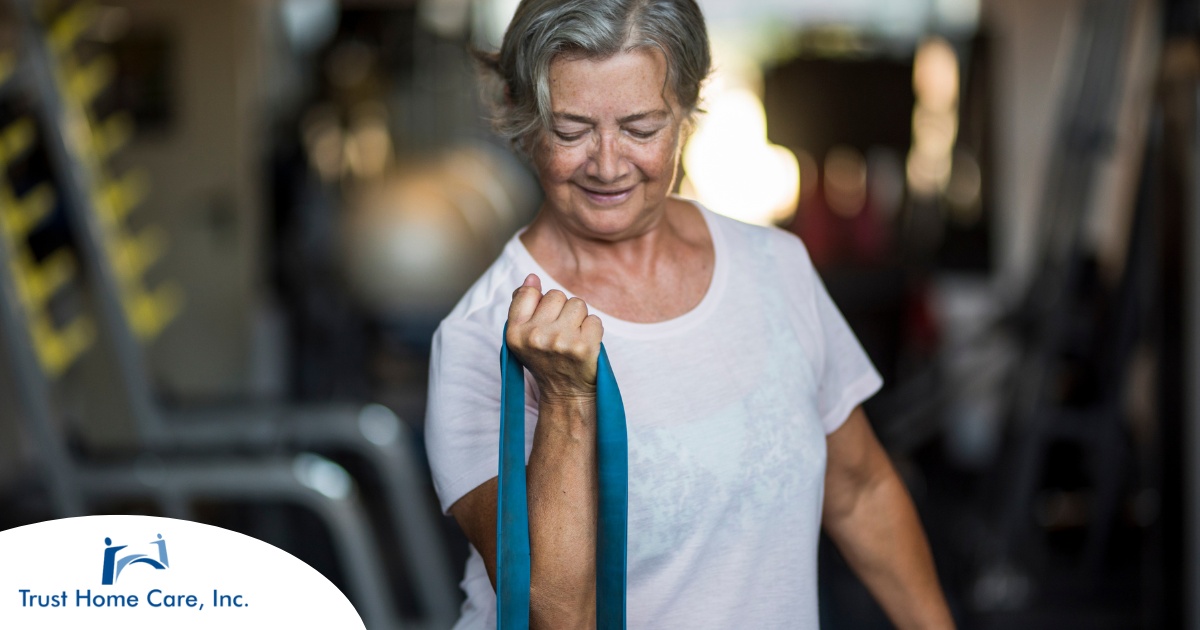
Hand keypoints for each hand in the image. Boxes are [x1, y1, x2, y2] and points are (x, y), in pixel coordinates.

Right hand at [506, 273, 602, 403]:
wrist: (566, 393)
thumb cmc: (546, 359)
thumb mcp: (524, 336)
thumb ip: (523, 304)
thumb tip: (532, 277)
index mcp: (514, 332)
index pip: (529, 292)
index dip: (541, 302)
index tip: (544, 320)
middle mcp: (535, 337)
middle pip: (556, 295)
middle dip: (562, 309)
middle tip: (560, 333)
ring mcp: (560, 341)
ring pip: (578, 304)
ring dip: (579, 318)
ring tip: (573, 337)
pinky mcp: (583, 347)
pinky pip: (595, 320)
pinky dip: (593, 331)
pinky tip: (584, 345)